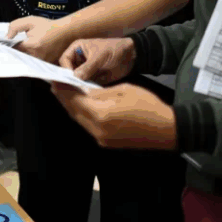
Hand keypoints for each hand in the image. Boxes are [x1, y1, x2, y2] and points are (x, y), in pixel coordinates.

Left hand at [8, 16, 71, 64]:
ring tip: (30, 47)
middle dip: (17, 50)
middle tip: (18, 45)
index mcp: (32, 45)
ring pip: (27, 59)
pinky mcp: (46, 64)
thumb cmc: (47, 26)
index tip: (6, 43)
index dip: (9, 45)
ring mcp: (42, 61)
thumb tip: (7, 37)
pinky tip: (35, 51)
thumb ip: (15, 26)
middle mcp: (37, 56)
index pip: (14, 48)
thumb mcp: (30, 21)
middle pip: (20, 55)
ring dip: (25, 54)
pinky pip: (35, 62)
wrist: (65, 32)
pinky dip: (32, 58)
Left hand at [51, 82, 176, 148]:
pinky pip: (88, 126)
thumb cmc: (147, 105)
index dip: (62, 89)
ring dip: (72, 107)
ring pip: (79, 120)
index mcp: (99, 114)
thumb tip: (83, 91)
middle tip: (56, 84)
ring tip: (66, 93)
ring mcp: (100, 138)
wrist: (166, 130)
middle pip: (73, 112)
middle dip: (63, 98)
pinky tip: (82, 106)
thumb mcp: (122, 90)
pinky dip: (82, 115)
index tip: (55, 79)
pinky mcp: (106, 143)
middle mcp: (96, 129)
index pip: (73, 100)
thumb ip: (99, 92)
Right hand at [58, 37, 136, 84]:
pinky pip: (85, 85)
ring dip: (78, 86)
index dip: (65, 69)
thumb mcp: (100, 56)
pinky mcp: (92, 79)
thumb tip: (75, 77)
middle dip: (71, 79)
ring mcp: (85, 70)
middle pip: (68, 71)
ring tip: (82, 91)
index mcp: (76, 49)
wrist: (131, 56)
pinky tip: (88, 93)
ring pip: (76, 80)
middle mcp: (78, 60)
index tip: (71, 78)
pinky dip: (86, 89)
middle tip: (74, 88)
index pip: (64, 60)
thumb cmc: (114, 49)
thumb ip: (88, 66)